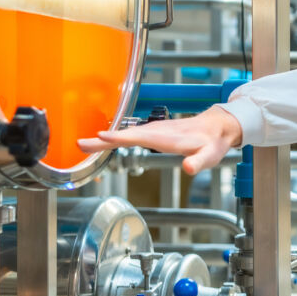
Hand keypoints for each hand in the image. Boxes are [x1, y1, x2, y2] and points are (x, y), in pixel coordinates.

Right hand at [77, 106, 242, 174]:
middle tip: (79, 144)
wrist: (218, 127)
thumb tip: (190, 168)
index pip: (139, 137)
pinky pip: (130, 133)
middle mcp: (157, 131)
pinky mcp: (154, 131)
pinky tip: (104, 141)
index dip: (119, 138)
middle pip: (125, 135)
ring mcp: (154, 130)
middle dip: (102, 139)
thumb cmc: (213, 142)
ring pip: (125, 133)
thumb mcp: (210, 155)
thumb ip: (199, 161)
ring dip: (104, 138)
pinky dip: (114, 137)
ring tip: (83, 144)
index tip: (99, 137)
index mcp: (167, 137)